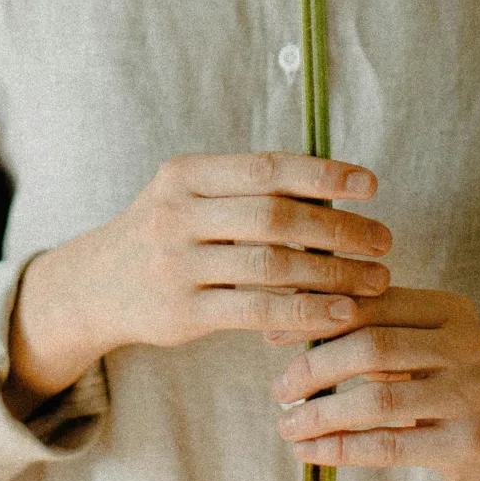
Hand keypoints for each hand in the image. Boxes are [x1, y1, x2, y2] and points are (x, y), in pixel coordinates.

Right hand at [7, 154, 390, 405]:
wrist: (94, 285)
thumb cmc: (165, 234)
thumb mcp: (189, 197)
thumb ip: (246, 192)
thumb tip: (332, 189)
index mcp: (184, 175)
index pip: (265, 167)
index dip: (323, 173)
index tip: (370, 183)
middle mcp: (176, 214)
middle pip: (274, 216)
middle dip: (339, 227)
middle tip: (384, 240)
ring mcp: (176, 264)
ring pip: (271, 265)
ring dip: (334, 273)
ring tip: (376, 279)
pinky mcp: (182, 313)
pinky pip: (257, 311)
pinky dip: (306, 311)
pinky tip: (341, 313)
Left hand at [270, 292, 479, 480]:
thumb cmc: (454, 387)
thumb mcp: (426, 345)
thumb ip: (369, 330)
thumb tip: (280, 320)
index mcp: (449, 309)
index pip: (371, 303)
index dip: (316, 317)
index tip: (273, 335)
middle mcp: (464, 345)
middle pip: (371, 347)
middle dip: (314, 367)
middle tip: (279, 388)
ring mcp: (470, 395)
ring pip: (377, 400)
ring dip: (322, 414)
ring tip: (287, 425)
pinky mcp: (467, 444)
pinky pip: (389, 445)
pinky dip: (341, 448)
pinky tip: (310, 452)